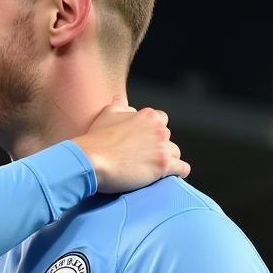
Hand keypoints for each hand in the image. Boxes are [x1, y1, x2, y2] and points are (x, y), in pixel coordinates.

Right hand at [74, 101, 189, 193]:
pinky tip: (169, 175)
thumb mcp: (106, 114)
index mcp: (149, 116)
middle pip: (167, 138)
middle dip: (157, 147)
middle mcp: (159, 129)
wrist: (90, 160)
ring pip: (175, 153)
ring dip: (166, 160)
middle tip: (141, 157)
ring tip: (150, 169)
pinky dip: (177, 172)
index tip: (141, 142)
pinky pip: (182, 168)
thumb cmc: (95, 139)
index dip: (151, 133)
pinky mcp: (163, 165)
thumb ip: (119, 105)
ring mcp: (162, 147)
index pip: (161, 121)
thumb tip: (120, 97)